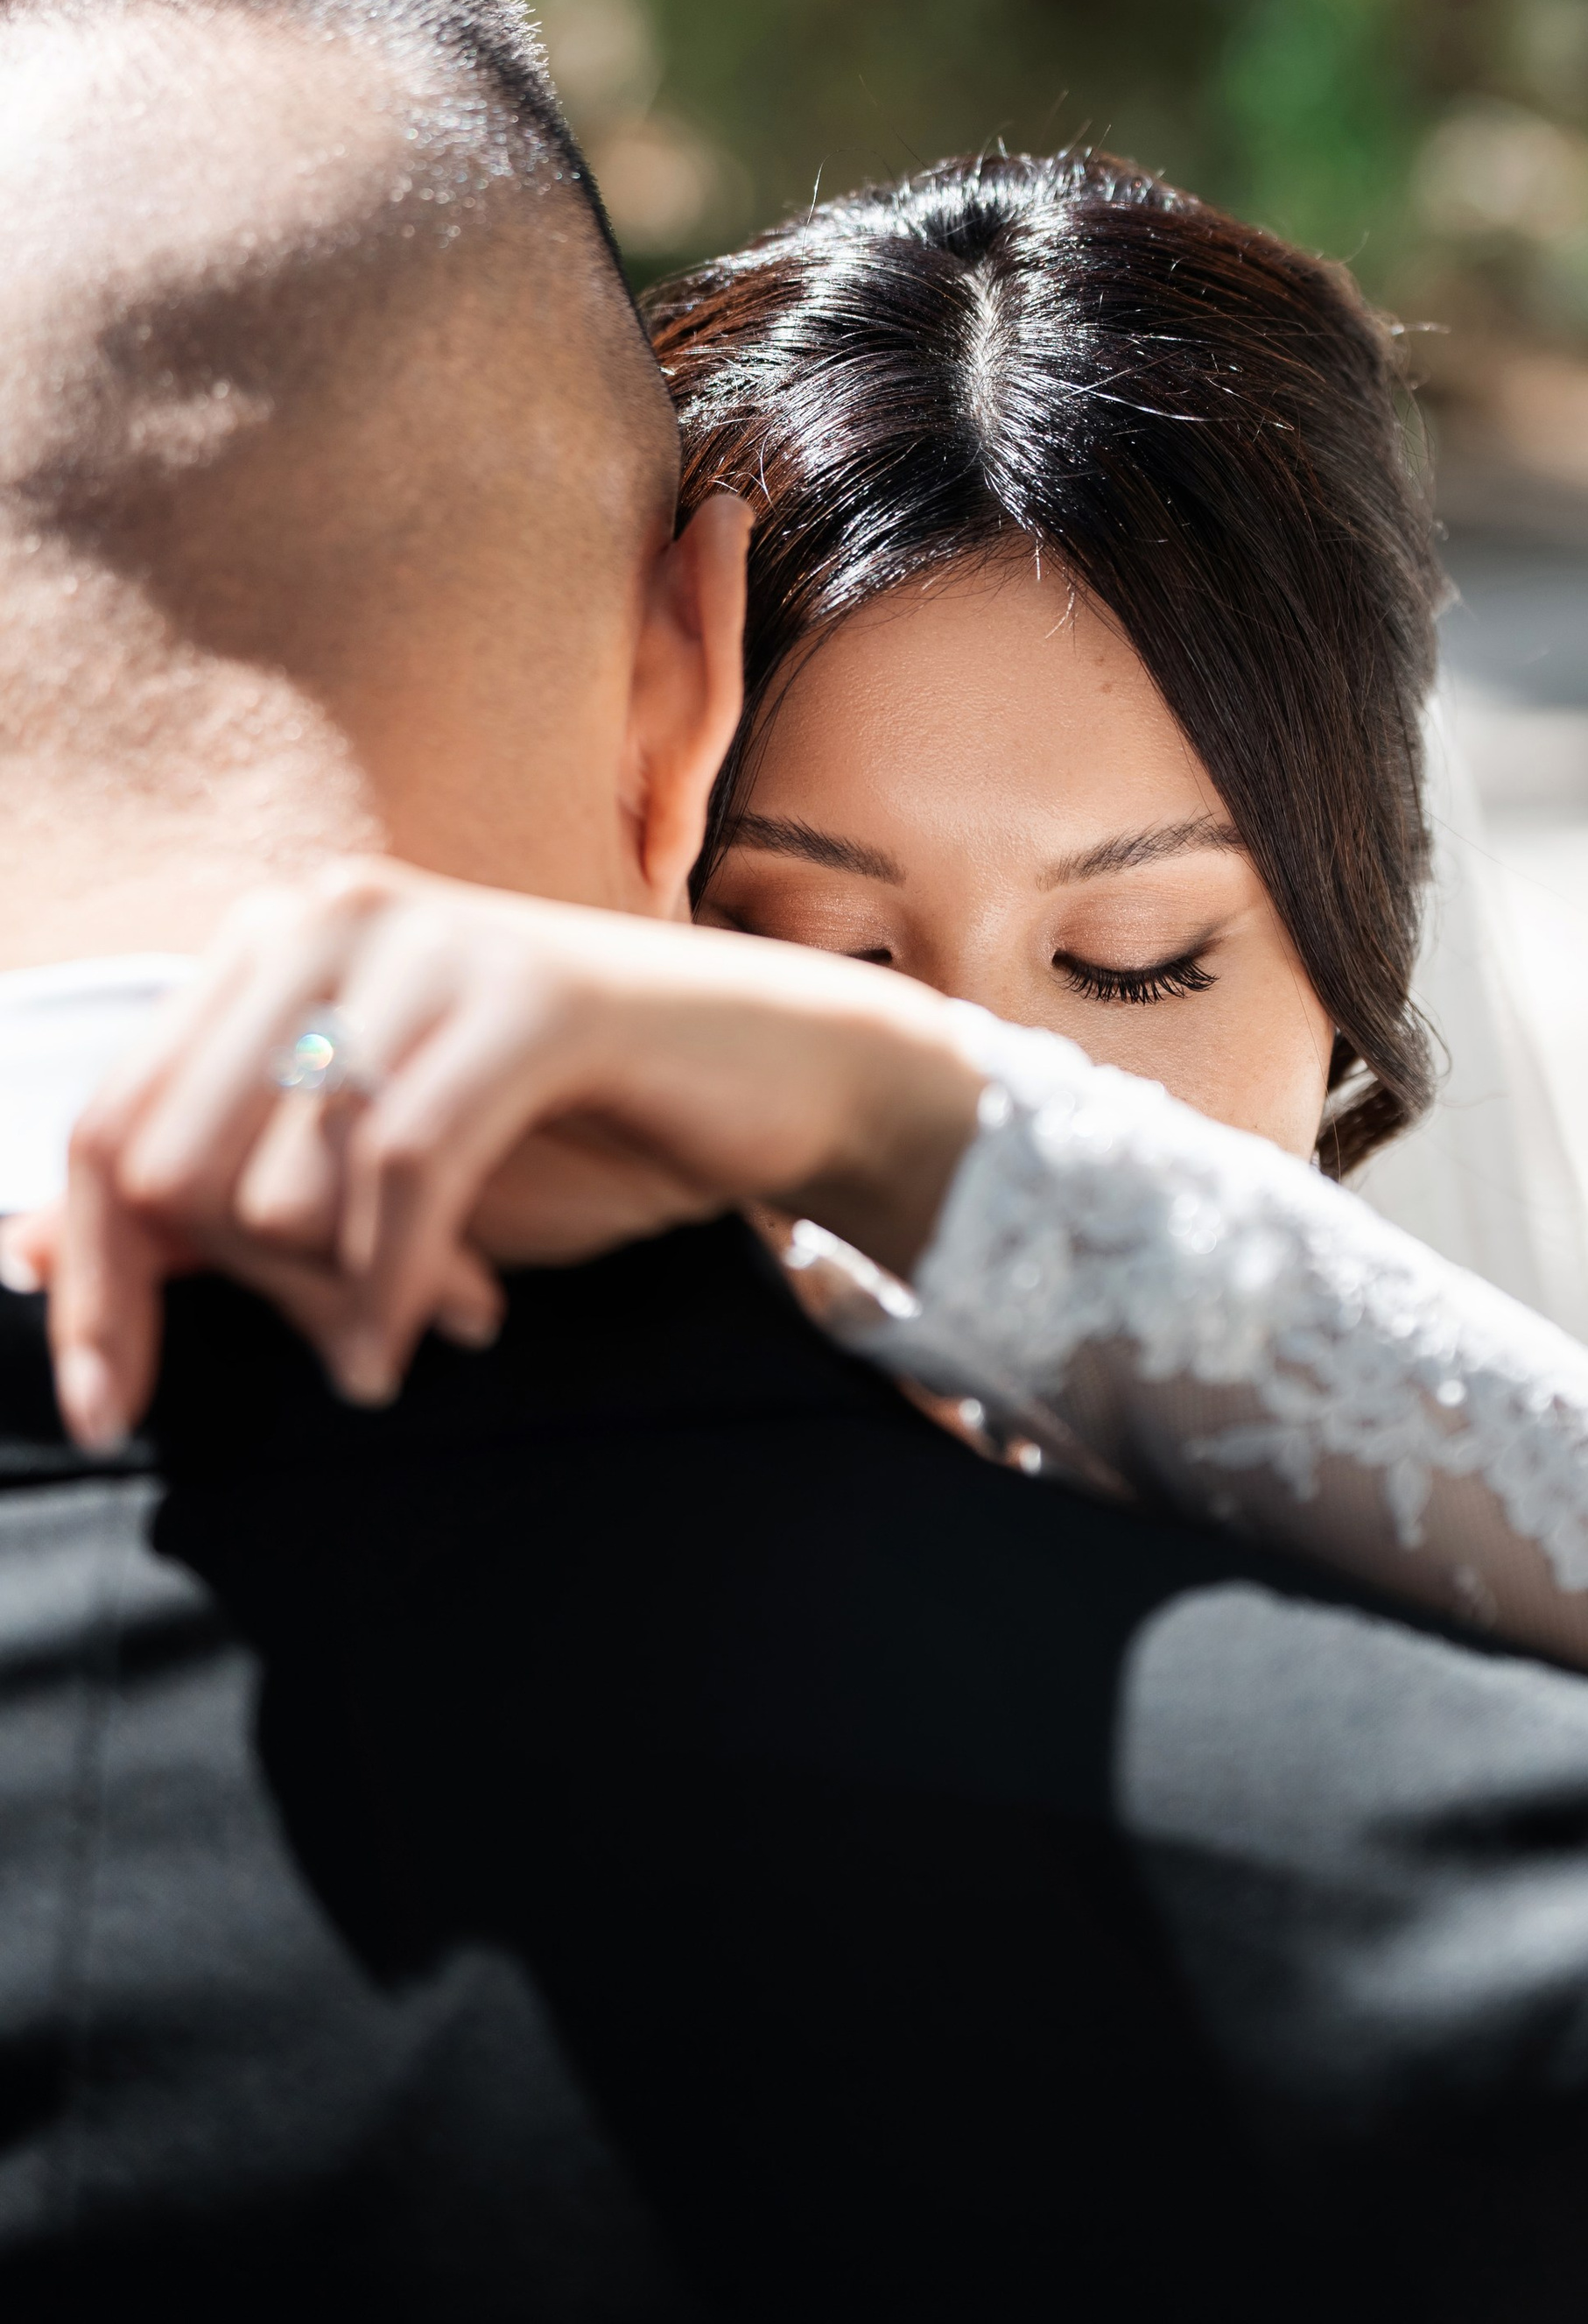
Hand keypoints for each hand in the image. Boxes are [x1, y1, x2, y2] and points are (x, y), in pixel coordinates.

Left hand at [19, 860, 984, 1449]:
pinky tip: (435, 1335)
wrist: (774, 1076)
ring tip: (432, 1314)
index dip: (88, 1284)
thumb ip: (210, 1199)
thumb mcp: (360, 1174)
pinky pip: (405, 1172)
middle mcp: (323, 915)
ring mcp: (427, 945)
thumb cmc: (562, 1131)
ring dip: (345, 1295)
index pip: (106, 1130)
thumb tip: (21, 1246)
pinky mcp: (529, 993)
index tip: (106, 1411)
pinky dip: (400, 1286)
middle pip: (172, 1167)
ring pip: (282, 1185)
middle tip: (349, 1348)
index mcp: (265, 943)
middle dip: (246, 1299)